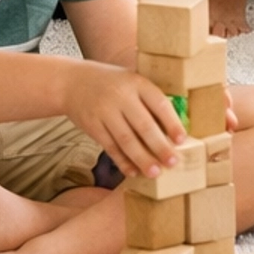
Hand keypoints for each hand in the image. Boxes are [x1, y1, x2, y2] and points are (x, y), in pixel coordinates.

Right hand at [66, 63, 186, 178]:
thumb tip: (172, 128)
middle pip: (144, 125)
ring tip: (155, 172)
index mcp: (136, 82)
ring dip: (142, 158)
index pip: (159, 103)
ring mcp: (105, 112)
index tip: (182, 140)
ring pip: (127, 140)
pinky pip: (110, 147)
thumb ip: (148, 99)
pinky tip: (133, 171)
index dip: (172, 123)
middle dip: (160, 146)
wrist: (72, 82)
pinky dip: (122, 161)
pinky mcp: (92, 126)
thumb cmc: (111, 83)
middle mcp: (121, 96)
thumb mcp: (131, 81)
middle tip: (172, 162)